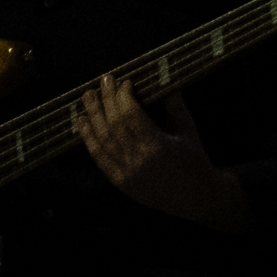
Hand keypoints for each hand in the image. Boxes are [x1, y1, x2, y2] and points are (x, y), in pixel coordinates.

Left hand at [69, 78, 244, 229]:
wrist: (194, 197)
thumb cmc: (194, 160)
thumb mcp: (188, 129)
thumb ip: (174, 104)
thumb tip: (162, 79)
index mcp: (157, 146)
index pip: (132, 116)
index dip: (124, 96)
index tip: (125, 81)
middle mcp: (138, 160)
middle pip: (114, 124)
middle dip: (107, 99)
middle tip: (104, 79)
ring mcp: (126, 173)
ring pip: (102, 140)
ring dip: (93, 115)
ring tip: (88, 96)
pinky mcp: (119, 182)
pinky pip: (99, 157)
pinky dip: (88, 138)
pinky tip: (83, 122)